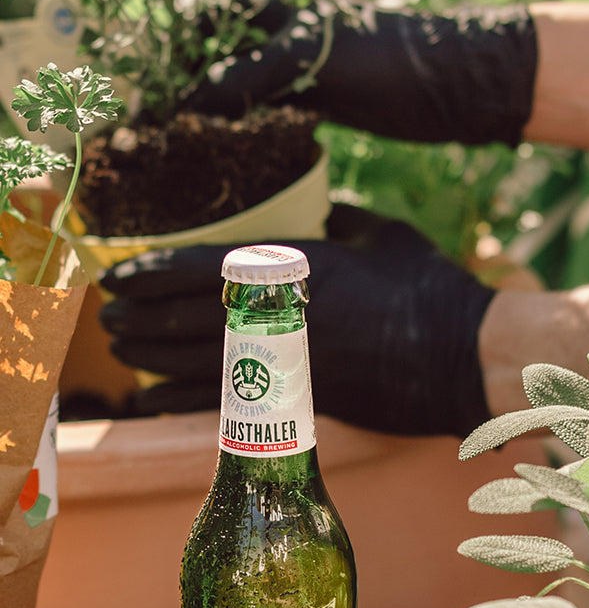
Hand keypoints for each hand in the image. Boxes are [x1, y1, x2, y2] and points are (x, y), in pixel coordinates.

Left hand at [97, 205, 495, 437]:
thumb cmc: (428, 288)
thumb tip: (311, 204)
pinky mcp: (299, 398)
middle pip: (183, 319)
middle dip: (138, 316)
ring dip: (148, 356)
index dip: (150, 270)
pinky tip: (152, 399)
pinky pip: (222, 403)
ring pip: (193, 362)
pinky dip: (179, 402)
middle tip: (109, 313)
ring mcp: (285, 363)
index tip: (118, 272)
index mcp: (293, 269)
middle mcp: (277, 317)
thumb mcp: (380, 233)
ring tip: (122, 348)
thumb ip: (336, 216)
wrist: (460, 356)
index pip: (198, 268)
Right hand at [183, 0, 537, 147]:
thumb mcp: (310, 61)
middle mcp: (281, 31)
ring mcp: (303, 67)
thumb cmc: (391, 57)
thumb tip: (187, 105)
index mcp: (273, 5)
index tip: (140, 99)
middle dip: (184, 85)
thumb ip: (247, 77)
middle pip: (214, 54)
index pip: (199, 23)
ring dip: (215, 114)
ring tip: (182, 148)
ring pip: (241, 87)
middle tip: (157, 127)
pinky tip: (232, 157)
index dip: (167, 57)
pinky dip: (250, 132)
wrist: (464, 83)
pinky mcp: (324, 101)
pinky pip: (272, 114)